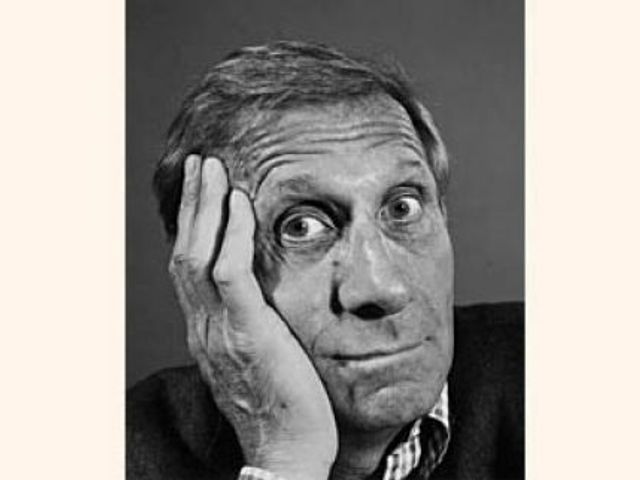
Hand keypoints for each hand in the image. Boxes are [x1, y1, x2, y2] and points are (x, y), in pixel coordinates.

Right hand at [168, 155, 337, 479]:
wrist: (286, 451)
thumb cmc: (282, 405)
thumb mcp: (257, 357)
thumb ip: (250, 324)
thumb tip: (261, 298)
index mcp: (207, 331)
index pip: (190, 268)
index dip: (193, 227)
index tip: (203, 192)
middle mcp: (204, 327)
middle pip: (186, 251)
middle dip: (193, 205)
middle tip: (201, 165)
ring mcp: (220, 330)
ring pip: (198, 255)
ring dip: (206, 207)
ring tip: (213, 169)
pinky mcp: (246, 333)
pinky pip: (230, 274)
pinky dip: (230, 235)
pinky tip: (240, 204)